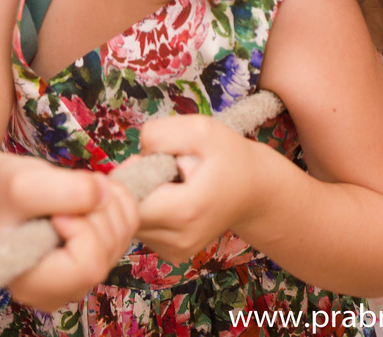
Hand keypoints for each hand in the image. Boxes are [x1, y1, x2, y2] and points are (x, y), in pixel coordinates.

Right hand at [0, 156, 137, 311]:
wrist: (1, 191)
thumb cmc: (3, 192)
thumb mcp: (24, 186)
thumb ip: (63, 191)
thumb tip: (103, 195)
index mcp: (32, 284)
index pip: (87, 268)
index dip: (85, 231)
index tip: (60, 211)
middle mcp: (59, 289)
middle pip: (107, 249)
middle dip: (98, 207)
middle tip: (69, 189)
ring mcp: (80, 275)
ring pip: (122, 234)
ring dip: (109, 199)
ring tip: (76, 186)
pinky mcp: (97, 256)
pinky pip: (128, 224)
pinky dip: (118, 198)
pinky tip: (91, 189)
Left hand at [136, 115, 269, 262]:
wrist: (256, 190)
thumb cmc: (231, 157)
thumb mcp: (201, 129)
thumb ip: (160, 133)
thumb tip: (136, 154)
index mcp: (184, 211)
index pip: (128, 200)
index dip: (132, 175)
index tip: (152, 161)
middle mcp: (178, 240)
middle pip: (126, 213)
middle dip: (137, 186)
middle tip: (163, 169)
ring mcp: (175, 252)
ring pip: (132, 222)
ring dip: (143, 199)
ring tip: (171, 185)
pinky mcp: (172, 254)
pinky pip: (143, 230)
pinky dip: (151, 212)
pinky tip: (172, 200)